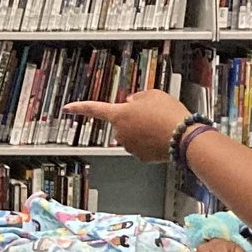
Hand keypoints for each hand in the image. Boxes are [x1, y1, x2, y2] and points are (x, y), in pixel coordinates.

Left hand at [63, 89, 194, 162]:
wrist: (185, 137)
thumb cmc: (169, 114)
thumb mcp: (153, 94)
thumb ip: (137, 97)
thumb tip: (131, 103)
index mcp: (119, 114)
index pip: (94, 108)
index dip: (79, 107)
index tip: (66, 108)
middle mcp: (120, 132)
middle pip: (121, 123)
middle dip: (132, 119)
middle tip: (152, 115)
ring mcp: (129, 146)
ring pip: (133, 135)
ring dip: (143, 130)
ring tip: (161, 125)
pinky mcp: (140, 157)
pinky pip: (142, 146)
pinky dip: (151, 141)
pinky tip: (163, 136)